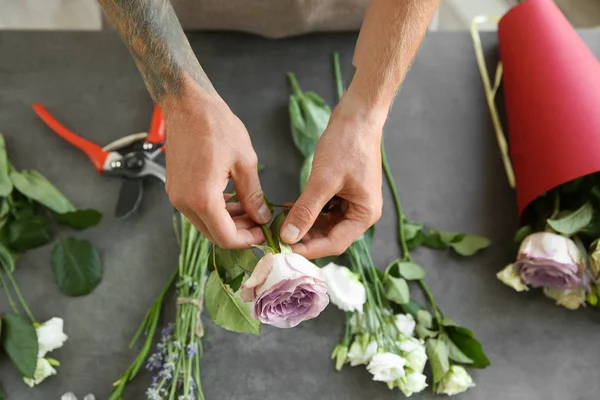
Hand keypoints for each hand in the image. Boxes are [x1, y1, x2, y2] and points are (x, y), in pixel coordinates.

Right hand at [162, 82, 270, 247]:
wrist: (188, 105)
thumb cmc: (216, 127)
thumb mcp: (245, 162)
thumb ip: (253, 195)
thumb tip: (261, 217)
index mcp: (202, 198)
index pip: (226, 237)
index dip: (248, 240)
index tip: (264, 233)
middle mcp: (184, 203)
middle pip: (214, 235)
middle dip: (240, 233)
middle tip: (260, 222)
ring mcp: (177, 196)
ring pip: (206, 224)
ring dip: (229, 222)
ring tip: (251, 210)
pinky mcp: (176, 189)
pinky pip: (198, 210)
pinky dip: (217, 211)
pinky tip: (234, 199)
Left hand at [280, 92, 384, 258]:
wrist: (358, 115)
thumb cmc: (346, 145)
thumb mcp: (323, 180)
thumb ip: (306, 211)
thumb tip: (289, 237)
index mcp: (365, 214)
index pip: (335, 243)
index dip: (309, 249)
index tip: (284, 249)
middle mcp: (362, 212)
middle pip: (330, 236)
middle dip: (305, 238)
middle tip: (278, 238)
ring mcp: (353, 202)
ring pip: (325, 224)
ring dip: (305, 224)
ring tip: (281, 224)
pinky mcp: (344, 192)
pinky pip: (325, 209)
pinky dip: (308, 211)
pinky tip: (290, 208)